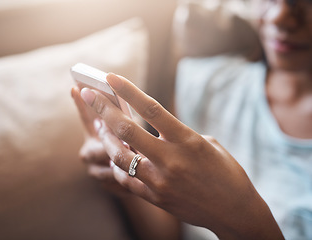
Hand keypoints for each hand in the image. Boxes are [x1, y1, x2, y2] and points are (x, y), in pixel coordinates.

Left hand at [76, 73, 283, 239]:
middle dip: (104, 109)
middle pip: (128, 130)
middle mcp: (171, 159)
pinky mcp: (155, 197)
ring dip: (106, 139)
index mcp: (187, 140)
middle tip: (88, 94)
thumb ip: (176, 136)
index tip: (111, 77)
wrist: (233, 210)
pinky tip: (116, 155)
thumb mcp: (205, 144)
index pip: (151, 109)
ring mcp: (160, 181)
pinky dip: (118, 165)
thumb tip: (152, 130)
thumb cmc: (225, 172)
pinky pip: (126, 180)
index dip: (128, 91)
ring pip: (120, 157)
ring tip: (101, 126)